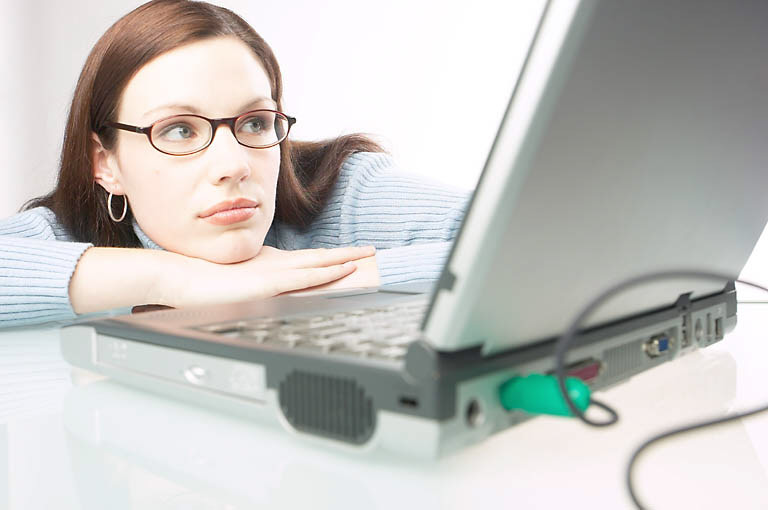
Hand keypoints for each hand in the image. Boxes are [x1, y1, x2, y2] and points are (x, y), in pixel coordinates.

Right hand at [157, 245, 375, 307]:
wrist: (180, 279)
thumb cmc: (203, 281)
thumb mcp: (238, 279)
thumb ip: (257, 282)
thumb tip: (268, 287)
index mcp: (269, 264)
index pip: (308, 260)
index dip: (331, 258)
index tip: (350, 256)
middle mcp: (275, 265)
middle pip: (318, 258)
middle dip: (346, 255)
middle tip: (370, 251)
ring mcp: (272, 272)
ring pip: (317, 265)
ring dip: (343, 261)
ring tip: (366, 257)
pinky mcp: (267, 283)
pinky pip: (304, 278)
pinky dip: (326, 273)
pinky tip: (343, 271)